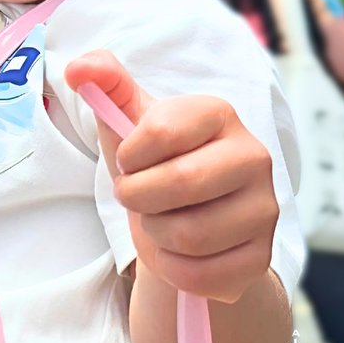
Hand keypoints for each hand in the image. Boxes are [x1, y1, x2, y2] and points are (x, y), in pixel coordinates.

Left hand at [65, 50, 277, 303]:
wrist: (184, 216)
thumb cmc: (153, 160)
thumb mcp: (127, 119)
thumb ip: (104, 83)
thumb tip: (78, 67)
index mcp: (217, 114)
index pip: (162, 130)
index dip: (130, 154)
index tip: (128, 160)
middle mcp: (254, 156)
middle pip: (180, 182)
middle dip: (138, 196)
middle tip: (135, 196)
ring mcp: (265, 208)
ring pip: (191, 234)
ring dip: (155, 233)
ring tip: (158, 219)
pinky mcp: (262, 257)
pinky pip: (204, 275)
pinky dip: (174, 268)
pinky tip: (176, 250)